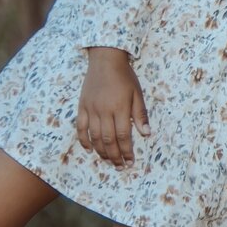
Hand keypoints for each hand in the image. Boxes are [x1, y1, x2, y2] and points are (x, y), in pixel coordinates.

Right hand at [77, 48, 149, 166]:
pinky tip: (89, 150)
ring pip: (95, 137)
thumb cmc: (124, 76)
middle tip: (120, 167)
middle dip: (115, 156)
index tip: (131, 162)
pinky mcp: (82, 107)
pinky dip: (84, 140)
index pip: (123, 136)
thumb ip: (140, 115)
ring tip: (108, 161)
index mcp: (120, 108)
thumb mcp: (137, 94)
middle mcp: (104, 111)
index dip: (127, 152)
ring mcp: (91, 109)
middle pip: (109, 140)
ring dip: (101, 152)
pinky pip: (80, 127)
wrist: (105, 59)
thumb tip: (146, 134)